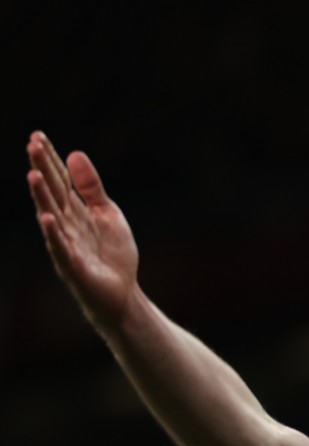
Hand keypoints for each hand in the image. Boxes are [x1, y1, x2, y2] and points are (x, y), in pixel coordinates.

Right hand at [26, 131, 139, 327]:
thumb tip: (75, 153)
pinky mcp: (73, 266)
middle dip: (41, 169)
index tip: (37, 135)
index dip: (49, 159)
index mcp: (74, 210)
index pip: (59, 180)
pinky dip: (53, 234)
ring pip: (51, 217)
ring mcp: (66, 245)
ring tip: (33, 175)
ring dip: (41, 197)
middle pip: (51, 192)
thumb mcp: (107, 213)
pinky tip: (47, 218)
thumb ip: (91, 187)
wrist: (122, 293)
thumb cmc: (112, 254)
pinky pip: (60, 248)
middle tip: (31, 144)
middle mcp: (65, 224)